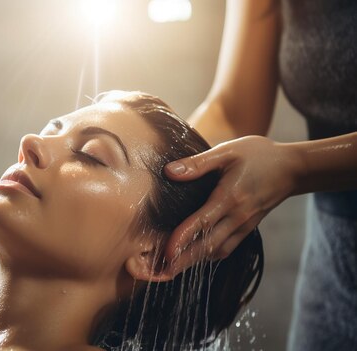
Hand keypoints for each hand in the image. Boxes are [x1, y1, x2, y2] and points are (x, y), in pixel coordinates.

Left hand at [162, 135, 300, 275]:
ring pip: (216, 251)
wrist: (293, 168)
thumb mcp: (227, 152)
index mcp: (230, 198)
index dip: (183, 239)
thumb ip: (198, 163)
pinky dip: (208, 256)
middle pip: (207, 246)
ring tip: (170, 270)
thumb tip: (170, 171)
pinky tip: (193, 258)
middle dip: (183, 262)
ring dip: (194, 262)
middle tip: (161, 273)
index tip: (166, 253)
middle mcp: (238, 217)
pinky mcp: (247, 228)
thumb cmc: (259, 155)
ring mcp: (244, 226)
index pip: (203, 223)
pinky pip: (226, 248)